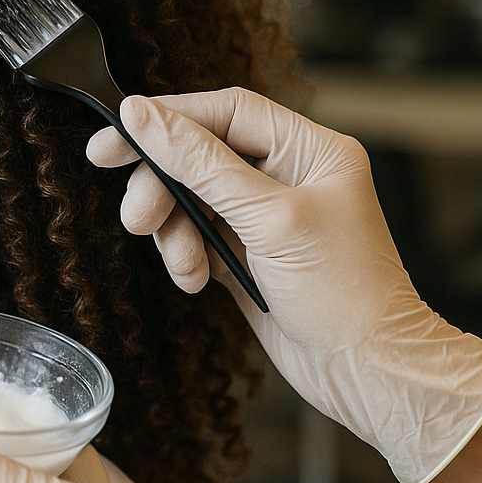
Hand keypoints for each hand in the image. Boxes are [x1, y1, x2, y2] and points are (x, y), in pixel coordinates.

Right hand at [86, 87, 481, 482]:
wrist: (364, 371)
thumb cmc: (345, 295)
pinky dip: (185, 256)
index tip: (117, 136)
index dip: (168, 119)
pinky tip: (196, 280)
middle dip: (163, 186)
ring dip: (173, 230)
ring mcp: (265, 215)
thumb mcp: (269, 220)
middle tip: (136, 217)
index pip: (227, 111)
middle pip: (199, 154)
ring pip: (189, 197)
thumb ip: (201, 164)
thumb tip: (144, 117)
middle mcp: (288, 175)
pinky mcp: (246, 251)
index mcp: (311, 150)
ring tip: (183, 264)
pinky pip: (194, 235)